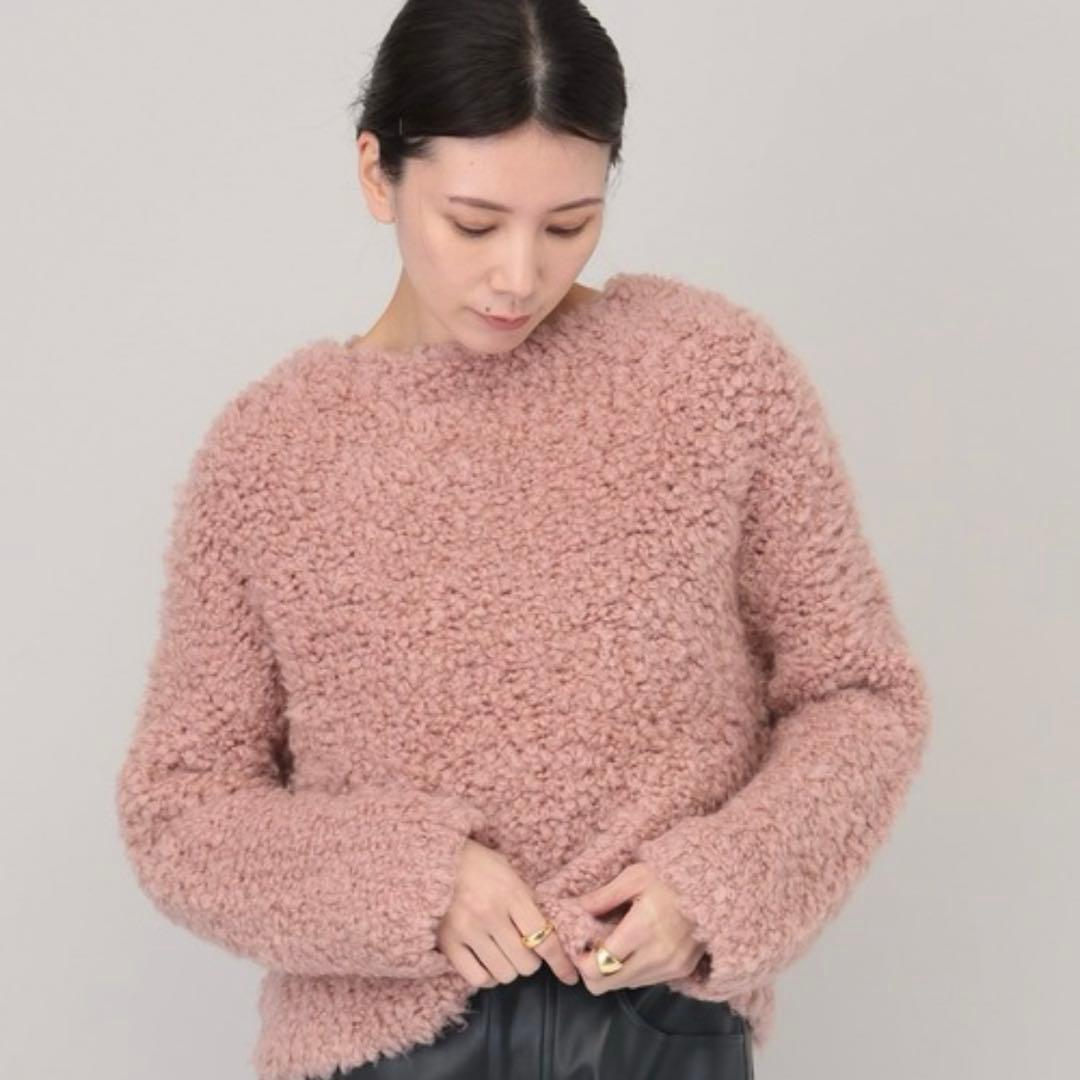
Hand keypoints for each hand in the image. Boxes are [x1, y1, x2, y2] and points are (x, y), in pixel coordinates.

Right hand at [437, 838, 580, 988]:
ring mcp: (468, 930)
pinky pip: (478, 978)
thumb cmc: (476, 863)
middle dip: (529, 960)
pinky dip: (487, 976)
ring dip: (509, 968)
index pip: (545, 939)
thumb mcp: (508, 871)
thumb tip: (549, 932)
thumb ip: (527, 900)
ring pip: (504, 974)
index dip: (561, 962)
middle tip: (523, 948)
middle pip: (526, 963)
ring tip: (502, 953)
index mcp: (512, 893)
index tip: (570, 976)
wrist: (432, 858)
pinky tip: (486, 962)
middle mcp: (491, 914)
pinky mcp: (448, 943)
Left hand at [569, 862, 706, 994]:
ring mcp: (671, 967)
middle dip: (592, 971)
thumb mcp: (634, 876)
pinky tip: (632, 948)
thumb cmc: (671, 876)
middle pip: (607, 985)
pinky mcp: (681, 971)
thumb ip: (603, 897)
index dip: (581, 962)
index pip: (600, 967)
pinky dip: (632, 970)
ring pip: (625, 985)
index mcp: (642, 929)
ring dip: (612, 971)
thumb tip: (576, 909)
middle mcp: (657, 956)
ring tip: (612, 943)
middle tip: (590, 948)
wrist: (715, 885)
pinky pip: (645, 980)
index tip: (577, 948)